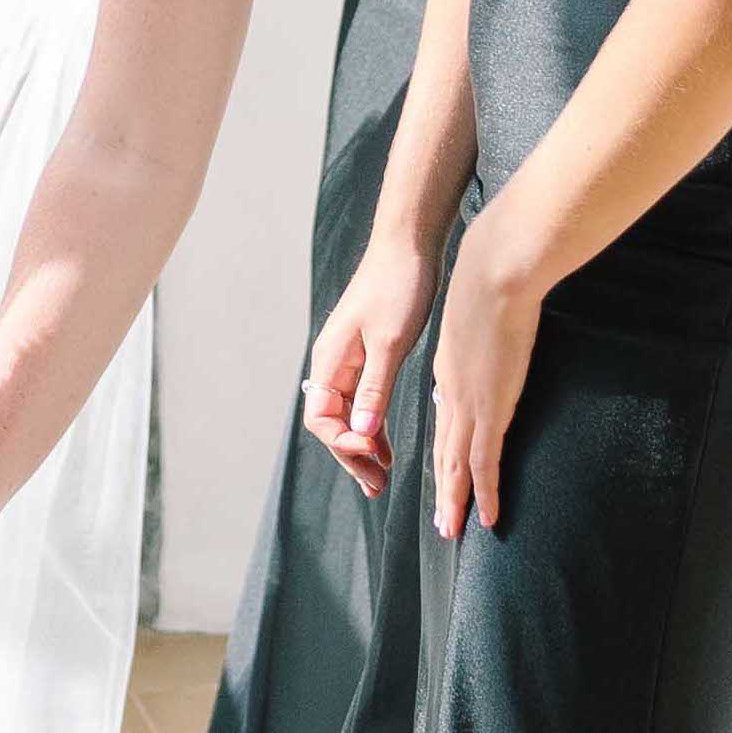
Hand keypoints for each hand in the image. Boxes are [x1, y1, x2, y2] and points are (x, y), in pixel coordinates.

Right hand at [304, 223, 438, 502]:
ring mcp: (349, 360)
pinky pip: (362, 402)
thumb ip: (374, 390)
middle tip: (378, 486)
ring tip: (383, 477)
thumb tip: (361, 434)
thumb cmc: (398, 287)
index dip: (343, 444)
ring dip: (362, 447)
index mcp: (331, 359)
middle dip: (352, 457)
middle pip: (331, 423)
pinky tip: (387, 446)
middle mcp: (333, 363)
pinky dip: (372, 427)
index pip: (322, 418)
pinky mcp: (368, 356)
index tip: (373, 455)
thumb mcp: (390, 342)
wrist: (409, 246)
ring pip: (347, 416)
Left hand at [430, 231, 540, 541]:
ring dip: (456, 501)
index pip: (445, 422)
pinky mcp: (489, 408)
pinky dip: (484, 493)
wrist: (494, 275)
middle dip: (444, 490)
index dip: (445, 452)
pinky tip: (485, 517)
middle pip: (444, 452)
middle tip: (443, 521)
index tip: (447, 474)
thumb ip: (481, 341)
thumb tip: (492, 350)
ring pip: (456, 465)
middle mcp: (451, 392)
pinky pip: (483, 463)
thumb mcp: (477, 315)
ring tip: (454, 530)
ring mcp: (469, 403)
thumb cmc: (493, 282)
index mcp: (447, 370)